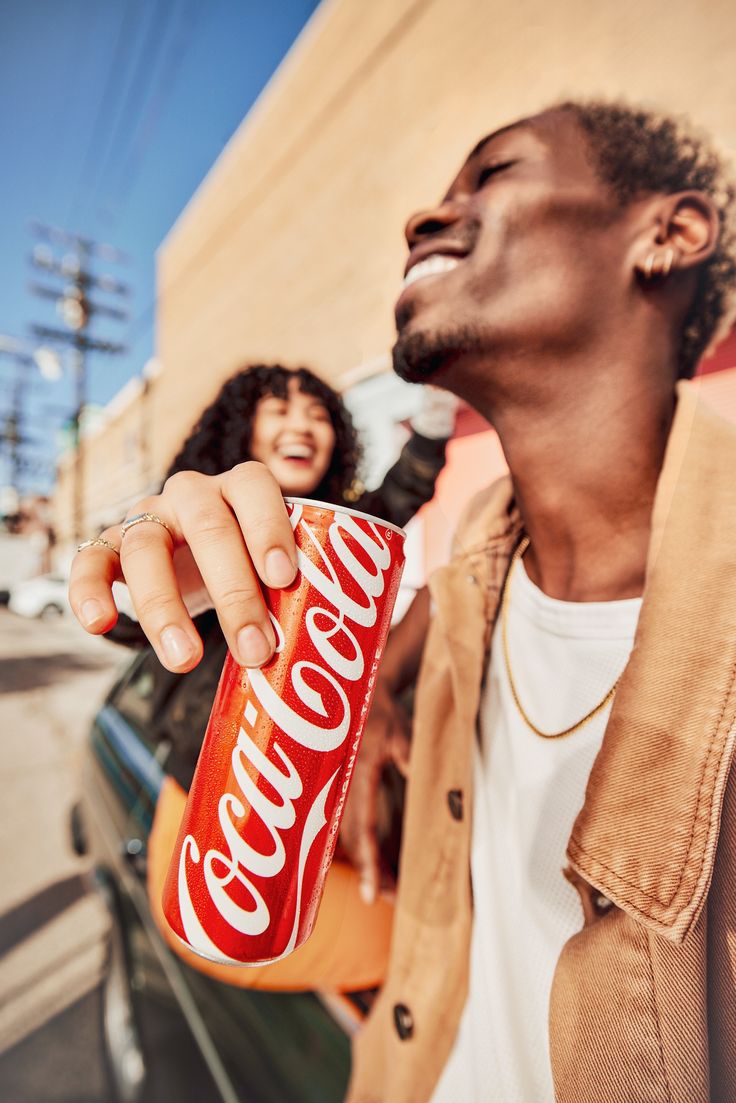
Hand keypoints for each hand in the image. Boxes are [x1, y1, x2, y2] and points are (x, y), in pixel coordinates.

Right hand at [68, 462, 297, 671]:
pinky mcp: (110, 545)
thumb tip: (328, 655)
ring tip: (186, 660)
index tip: (284, 579)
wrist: (195, 563)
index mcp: (239, 489)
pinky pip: (89, 561)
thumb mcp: (270, 570)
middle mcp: (191, 494)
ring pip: (146, 548)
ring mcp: (147, 516)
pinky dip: (88, 591)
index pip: (254, 487)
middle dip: (234, 592)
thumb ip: (295, 591)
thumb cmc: (247, 568)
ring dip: (165, 608)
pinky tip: (99, 625)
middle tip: (256, 650)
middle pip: (207, 527)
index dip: (268, 528)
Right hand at [339, 680, 410, 904]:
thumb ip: (414, 762)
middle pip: (352, 841)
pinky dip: (364, 849)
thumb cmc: (385, 712)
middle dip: (370, 873)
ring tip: (389, 890)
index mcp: (357, 772)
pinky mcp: (340, 791)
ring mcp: (337, 790)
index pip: (361, 826)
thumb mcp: (405, 733)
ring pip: (348, 838)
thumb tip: (436, 794)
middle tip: (393, 900)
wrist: (359, 691)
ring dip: (368, 864)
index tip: (372, 894)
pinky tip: (379, 865)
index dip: (367, 863)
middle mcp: (341, 786)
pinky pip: (349, 826)